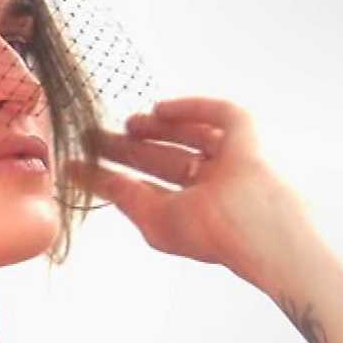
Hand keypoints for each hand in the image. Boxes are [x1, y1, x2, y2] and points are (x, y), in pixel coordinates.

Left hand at [64, 96, 315, 285]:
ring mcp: (232, 162)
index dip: (117, 173)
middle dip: (132, 147)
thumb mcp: (153, 216)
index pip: (149, 187)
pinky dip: (191, 107)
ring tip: (128, 121)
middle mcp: (214, 187)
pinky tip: (161, 108)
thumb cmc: (211, 235)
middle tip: (98, 136)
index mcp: (194, 211)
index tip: (84, 161)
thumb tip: (87, 176)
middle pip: (166, 159)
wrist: (257, 230)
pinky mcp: (248, 138)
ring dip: (159, 126)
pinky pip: (221, 115)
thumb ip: (121, 194)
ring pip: (192, 135)